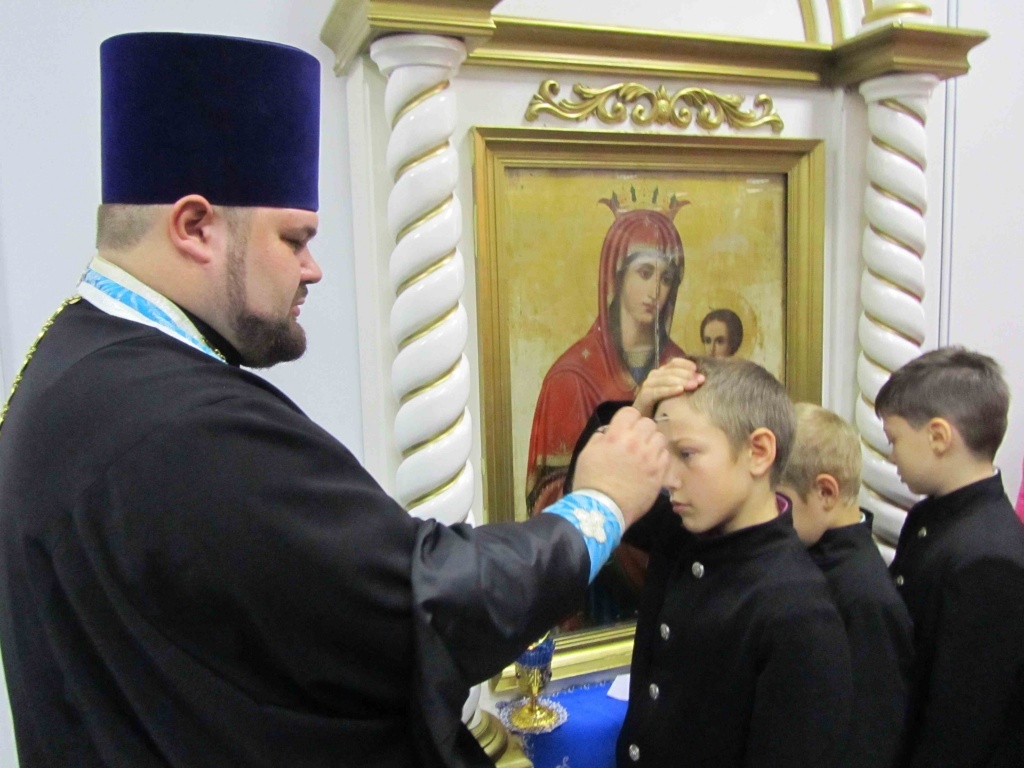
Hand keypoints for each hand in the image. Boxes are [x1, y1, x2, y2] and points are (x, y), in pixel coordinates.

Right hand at [572, 407, 668, 527]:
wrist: (603, 509)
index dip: (627, 419)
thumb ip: (600, 438)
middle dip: (641, 429)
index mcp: (616, 435)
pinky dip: (659, 457)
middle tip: (635, 440)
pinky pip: (666, 456)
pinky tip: (651, 465)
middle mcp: (636, 442)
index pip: (630, 412)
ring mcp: (650, 458)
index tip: (624, 428)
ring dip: (652, 442)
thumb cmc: (590, 481)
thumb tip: (609, 432)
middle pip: (648, 423)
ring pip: (660, 438)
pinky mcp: (659, 473)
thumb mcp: (587, 453)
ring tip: (645, 452)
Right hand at [633, 357, 702, 416]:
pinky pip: (657, 391)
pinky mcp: (644, 396)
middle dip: (687, 374)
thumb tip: (701, 379)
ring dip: (680, 381)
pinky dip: (669, 390)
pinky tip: (680, 390)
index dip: (685, 364)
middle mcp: (654, 376)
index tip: (697, 368)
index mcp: (662, 373)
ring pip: (665, 379)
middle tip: (701, 380)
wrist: (645, 421)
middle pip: (671, 370)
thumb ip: (685, 385)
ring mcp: (648, 385)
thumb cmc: (663, 407)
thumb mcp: (676, 393)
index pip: (674, 363)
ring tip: (693, 385)